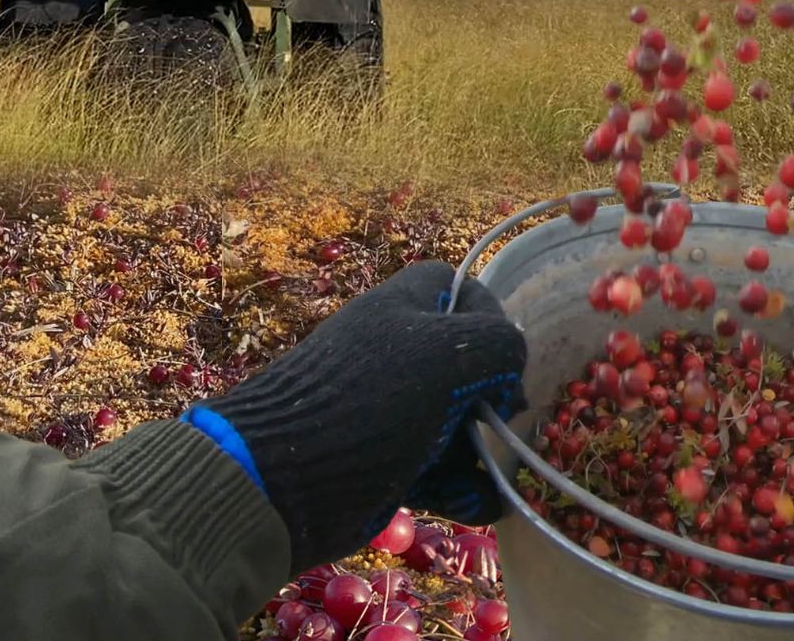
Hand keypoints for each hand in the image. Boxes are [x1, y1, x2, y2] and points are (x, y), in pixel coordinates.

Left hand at [190, 261, 526, 570]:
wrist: (284, 479)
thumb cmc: (370, 400)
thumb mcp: (446, 353)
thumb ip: (499, 344)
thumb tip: (509, 375)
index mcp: (406, 306)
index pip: (463, 289)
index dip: (493, 317)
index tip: (505, 357)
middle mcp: (399, 350)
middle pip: (470, 363)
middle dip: (495, 396)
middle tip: (502, 420)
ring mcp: (391, 407)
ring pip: (458, 420)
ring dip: (483, 451)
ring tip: (494, 477)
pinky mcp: (387, 458)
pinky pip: (438, 467)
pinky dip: (462, 486)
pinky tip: (482, 504)